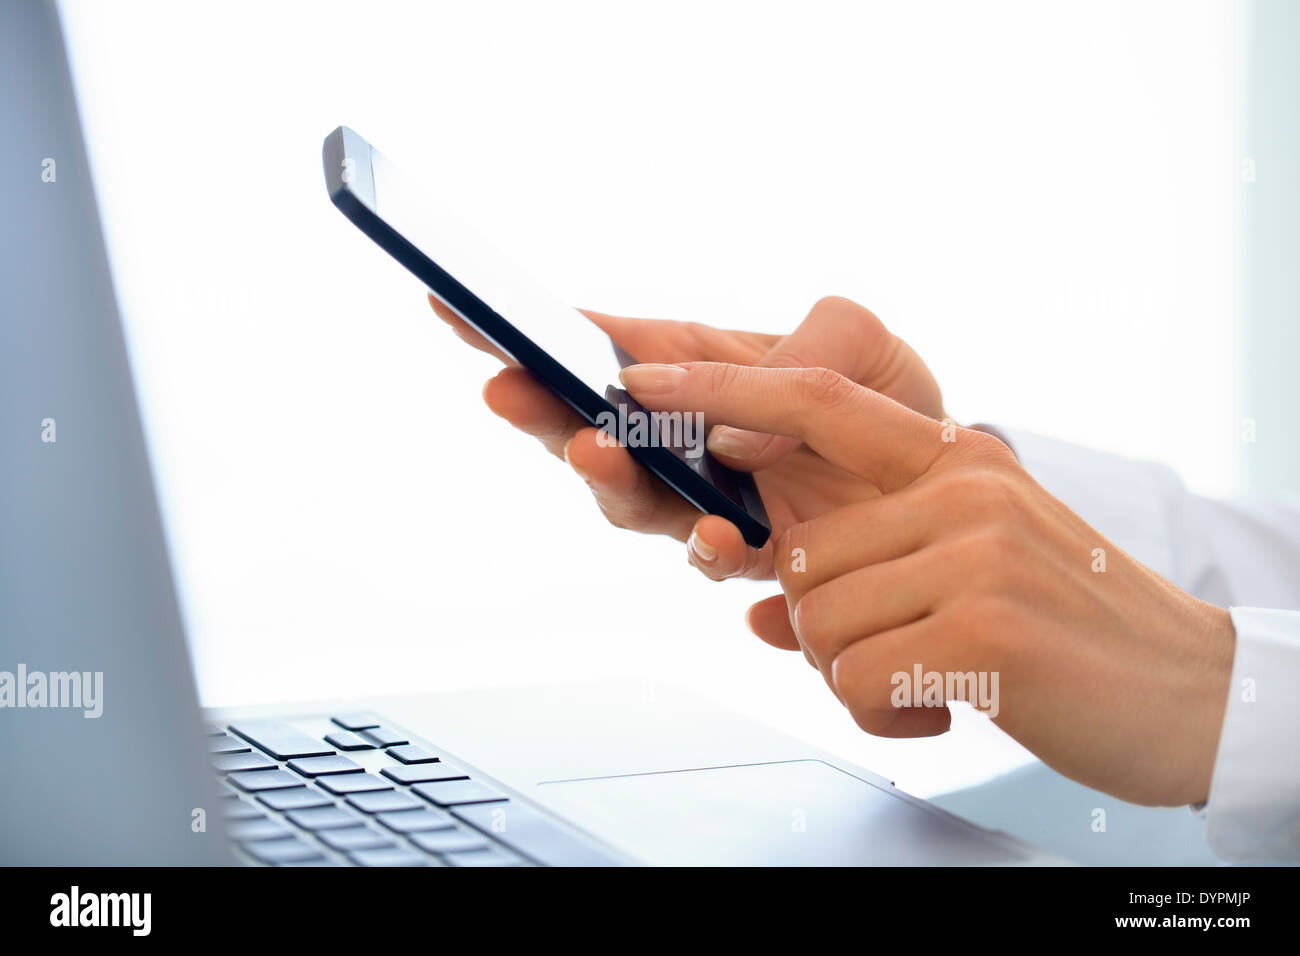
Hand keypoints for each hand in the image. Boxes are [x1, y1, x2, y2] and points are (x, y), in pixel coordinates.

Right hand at [430, 294, 944, 578]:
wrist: (943, 479)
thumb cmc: (885, 396)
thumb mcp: (857, 339)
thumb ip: (807, 351)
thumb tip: (737, 436)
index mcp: (689, 368)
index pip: (592, 347)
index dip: (520, 332)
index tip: (455, 305)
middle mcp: (679, 439)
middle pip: (583, 430)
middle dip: (539, 411)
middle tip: (510, 390)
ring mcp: (703, 501)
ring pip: (630, 501)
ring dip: (608, 480)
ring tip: (601, 452)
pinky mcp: (745, 555)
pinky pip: (709, 558)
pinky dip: (708, 550)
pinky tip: (724, 540)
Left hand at [617, 360, 1235, 806]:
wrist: (1190, 691)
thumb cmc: (1066, 629)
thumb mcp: (979, 555)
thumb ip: (879, 552)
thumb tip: (757, 601)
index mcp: (956, 458)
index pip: (817, 395)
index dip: (721, 387)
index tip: (641, 380)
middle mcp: (962, 487)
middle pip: (797, 557)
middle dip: (821, 628)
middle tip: (897, 654)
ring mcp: (974, 550)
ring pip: (815, 619)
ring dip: (854, 676)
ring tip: (932, 680)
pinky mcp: (982, 625)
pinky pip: (851, 677)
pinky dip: (881, 714)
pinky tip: (944, 708)